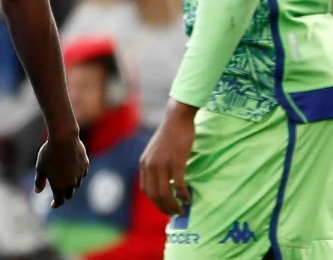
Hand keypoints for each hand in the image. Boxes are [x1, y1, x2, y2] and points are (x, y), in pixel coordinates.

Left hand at [34, 129, 89, 207]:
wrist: (64, 138)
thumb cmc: (48, 153)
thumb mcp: (40, 167)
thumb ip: (39, 181)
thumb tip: (37, 191)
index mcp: (59, 186)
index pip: (59, 201)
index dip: (56, 204)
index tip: (53, 204)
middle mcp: (71, 183)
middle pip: (69, 194)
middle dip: (63, 195)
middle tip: (58, 192)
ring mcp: (80, 174)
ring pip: (76, 184)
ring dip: (71, 184)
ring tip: (64, 177)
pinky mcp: (85, 165)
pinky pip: (82, 173)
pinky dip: (77, 174)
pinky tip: (72, 168)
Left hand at [139, 100, 196, 215]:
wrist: (176, 119)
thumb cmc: (169, 135)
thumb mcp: (155, 152)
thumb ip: (155, 165)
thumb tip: (163, 182)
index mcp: (144, 164)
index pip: (146, 190)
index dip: (155, 202)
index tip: (164, 208)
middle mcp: (150, 165)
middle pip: (155, 195)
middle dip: (165, 208)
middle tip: (175, 214)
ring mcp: (162, 164)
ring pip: (166, 193)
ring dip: (174, 206)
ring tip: (182, 211)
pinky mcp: (176, 162)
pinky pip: (179, 184)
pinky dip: (183, 195)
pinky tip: (188, 199)